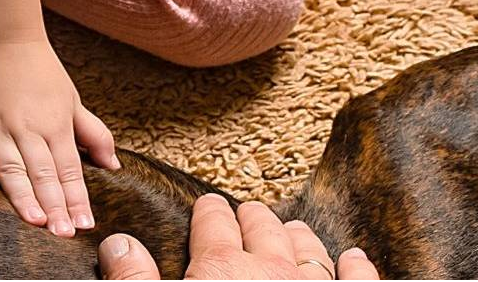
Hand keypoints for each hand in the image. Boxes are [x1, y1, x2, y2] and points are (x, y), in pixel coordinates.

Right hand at [0, 39, 118, 236]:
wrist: (3, 37)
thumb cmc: (40, 73)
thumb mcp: (72, 101)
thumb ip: (93, 134)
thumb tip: (114, 165)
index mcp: (55, 125)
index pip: (69, 169)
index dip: (76, 198)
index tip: (84, 223)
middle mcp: (27, 127)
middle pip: (43, 171)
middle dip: (54, 204)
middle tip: (62, 232)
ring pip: (10, 163)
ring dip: (22, 192)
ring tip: (33, 219)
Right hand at [98, 194, 382, 279]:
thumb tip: (120, 245)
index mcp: (222, 269)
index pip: (215, 226)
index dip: (211, 213)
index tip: (210, 205)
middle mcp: (271, 272)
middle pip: (264, 231)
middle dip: (254, 218)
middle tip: (247, 211)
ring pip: (310, 251)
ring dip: (300, 236)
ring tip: (293, 228)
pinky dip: (358, 268)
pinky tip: (355, 257)